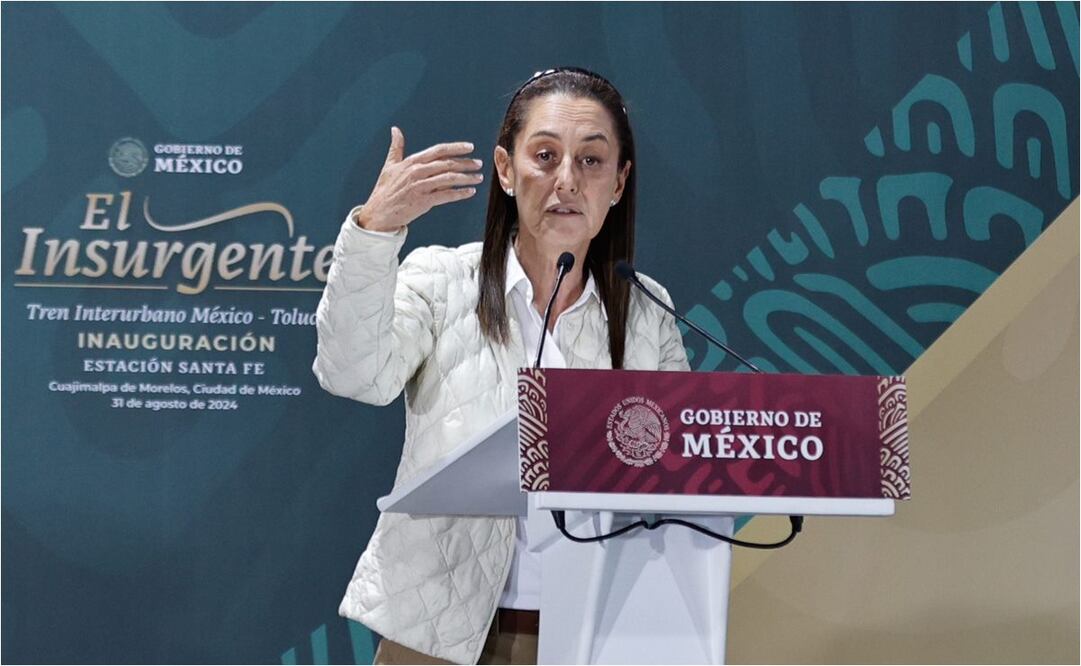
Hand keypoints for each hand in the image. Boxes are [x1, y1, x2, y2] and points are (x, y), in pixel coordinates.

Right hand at [354, 127, 482, 231]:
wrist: (379, 213)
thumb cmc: (385, 190)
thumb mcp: (389, 166)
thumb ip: (396, 147)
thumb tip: (395, 130)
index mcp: (412, 162)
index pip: (438, 151)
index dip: (456, 148)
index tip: (470, 147)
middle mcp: (417, 172)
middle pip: (447, 164)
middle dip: (466, 163)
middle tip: (478, 164)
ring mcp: (421, 187)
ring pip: (449, 179)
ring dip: (466, 178)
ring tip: (478, 177)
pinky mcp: (423, 202)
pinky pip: (446, 196)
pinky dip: (460, 194)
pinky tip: (470, 192)